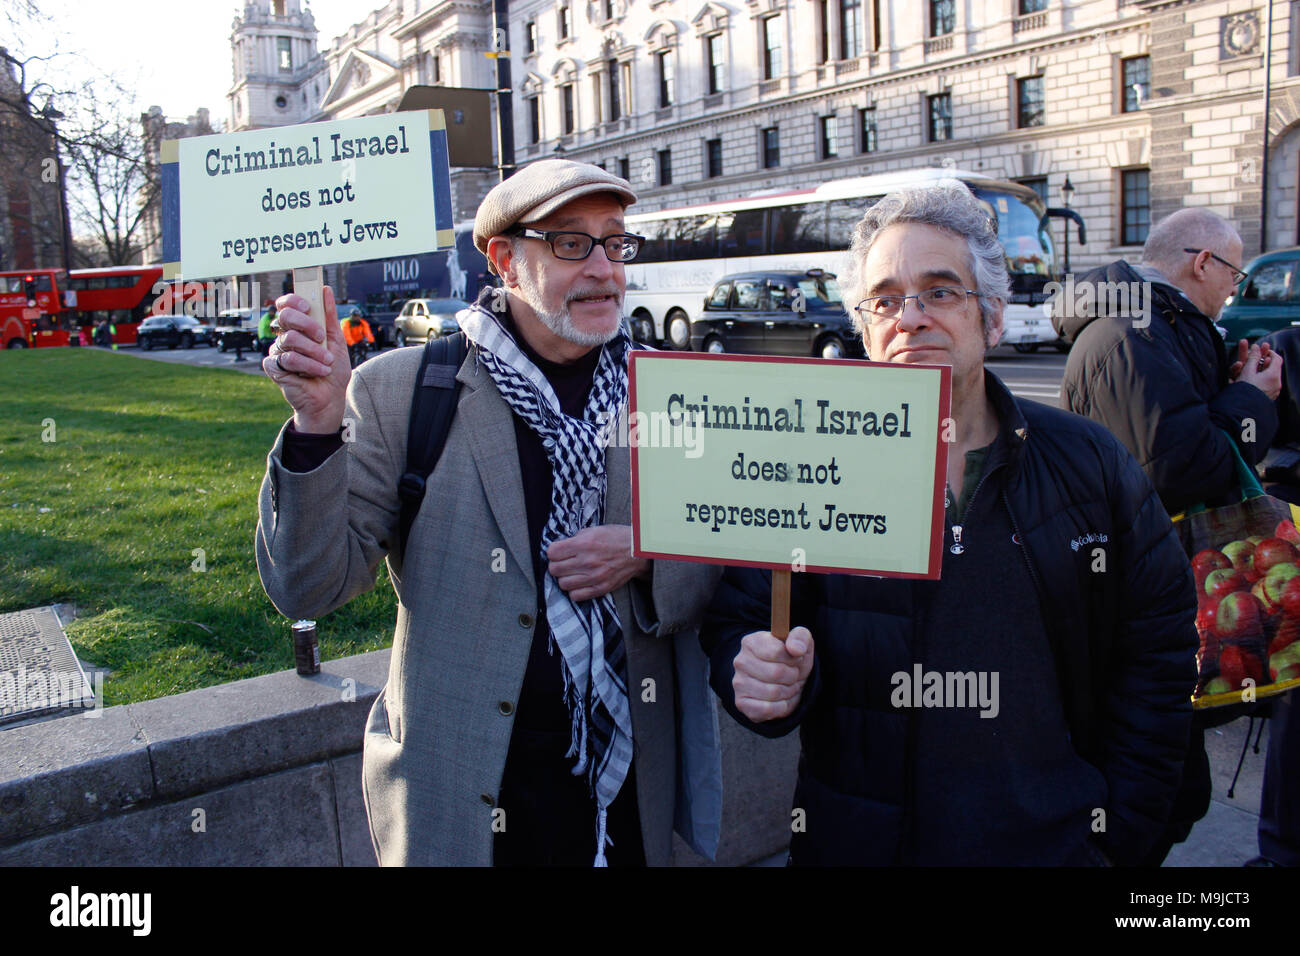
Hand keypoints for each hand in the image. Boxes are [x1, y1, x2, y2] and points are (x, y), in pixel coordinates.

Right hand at [263, 285, 350, 432]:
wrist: (330, 398)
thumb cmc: (333, 370)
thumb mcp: (337, 340)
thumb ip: (329, 317)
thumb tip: (325, 290)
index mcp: (298, 327)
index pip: (286, 305)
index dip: (293, 301)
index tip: (308, 306)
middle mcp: (285, 336)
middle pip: (285, 317)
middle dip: (307, 324)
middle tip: (322, 337)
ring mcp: (278, 352)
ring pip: (290, 339)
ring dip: (314, 351)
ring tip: (327, 362)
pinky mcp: (274, 368)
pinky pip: (288, 359)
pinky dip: (308, 365)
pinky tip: (320, 372)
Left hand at [547, 524, 649, 601]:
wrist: (638, 551)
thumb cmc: (616, 538)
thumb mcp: (593, 531)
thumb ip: (575, 540)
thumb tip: (559, 550)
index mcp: (584, 544)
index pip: (552, 552)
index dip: (553, 552)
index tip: (558, 552)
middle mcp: (587, 561)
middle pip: (554, 569)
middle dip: (556, 565)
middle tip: (564, 563)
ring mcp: (594, 577)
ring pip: (563, 584)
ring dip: (565, 578)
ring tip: (573, 573)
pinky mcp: (600, 588)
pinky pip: (575, 596)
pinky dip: (574, 590)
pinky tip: (580, 582)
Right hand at [733, 626, 814, 722]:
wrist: (785, 682)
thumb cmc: (791, 660)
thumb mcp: (801, 642)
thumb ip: (800, 638)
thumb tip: (796, 649)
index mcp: (751, 642)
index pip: (777, 651)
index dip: (793, 658)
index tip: (795, 659)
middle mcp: (740, 661)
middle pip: (777, 673)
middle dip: (792, 676)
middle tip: (792, 675)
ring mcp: (739, 683)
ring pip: (773, 692)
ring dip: (788, 692)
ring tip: (787, 686)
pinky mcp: (741, 703)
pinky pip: (768, 709)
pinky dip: (781, 707)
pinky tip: (780, 700)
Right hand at [1232, 339, 1282, 401]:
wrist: (1241, 412)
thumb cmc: (1245, 391)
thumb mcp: (1247, 371)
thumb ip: (1252, 358)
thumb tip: (1256, 347)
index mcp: (1273, 376)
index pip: (1276, 358)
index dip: (1268, 351)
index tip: (1259, 348)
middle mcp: (1274, 383)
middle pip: (1267, 366)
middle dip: (1257, 357)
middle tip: (1251, 348)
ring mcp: (1270, 391)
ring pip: (1261, 375)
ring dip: (1251, 368)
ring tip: (1239, 366)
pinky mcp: (1263, 397)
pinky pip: (1259, 384)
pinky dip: (1251, 379)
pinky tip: (1238, 379)